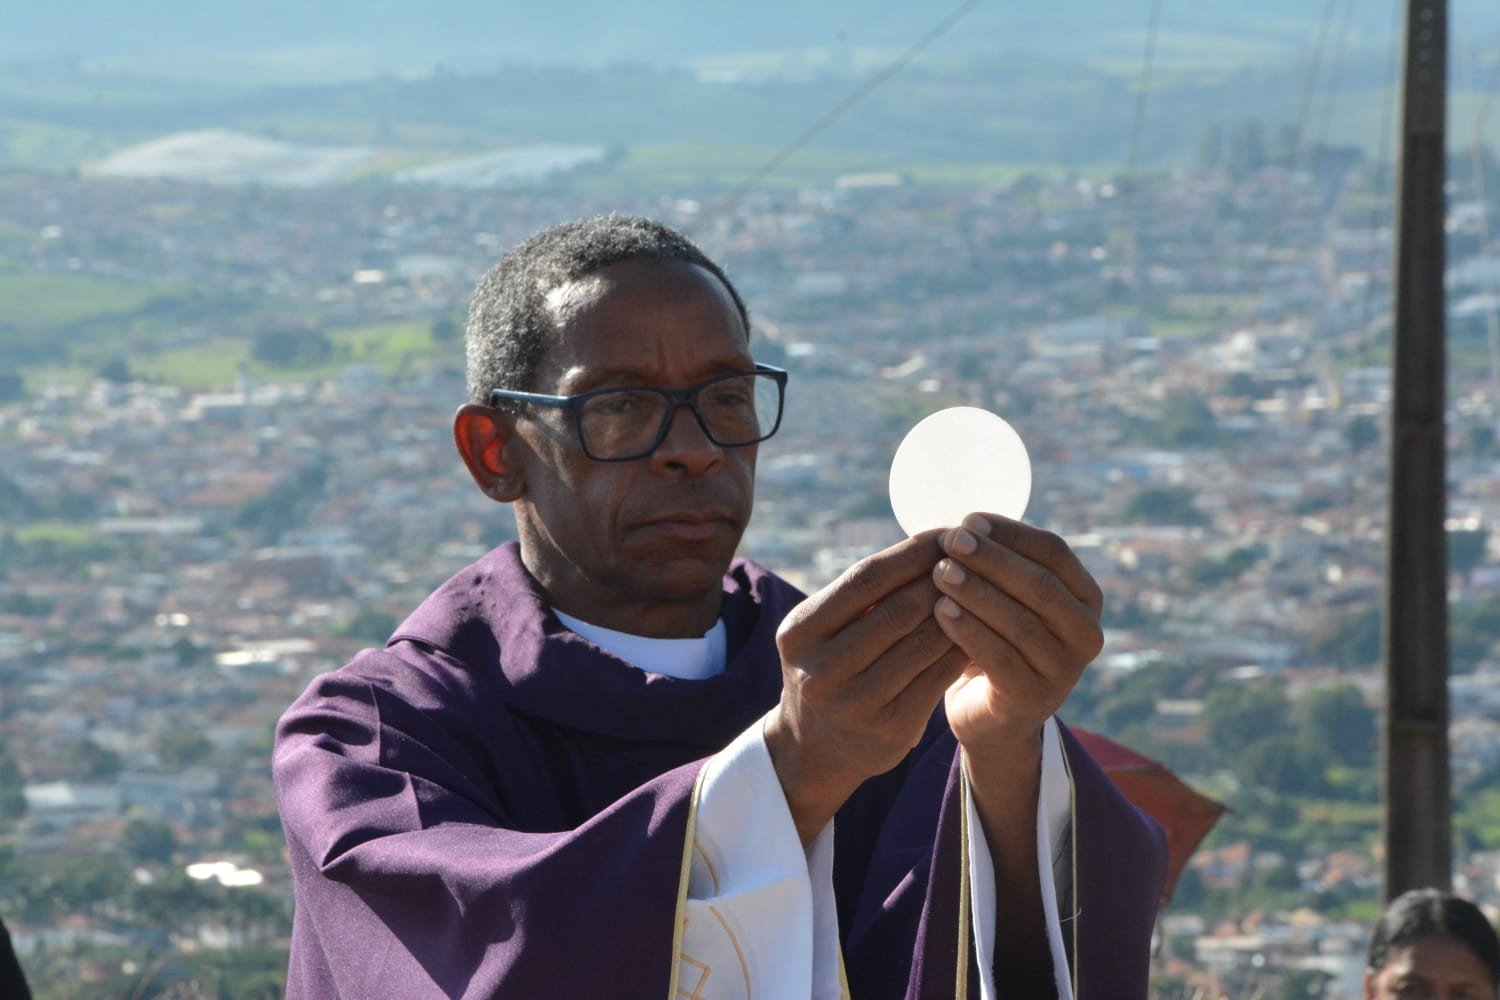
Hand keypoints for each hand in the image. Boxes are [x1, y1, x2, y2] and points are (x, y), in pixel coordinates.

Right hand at [764, 531, 969, 842]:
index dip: (910, 553)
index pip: (865, 579)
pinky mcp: (890, 730)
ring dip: (958, 611)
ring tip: (981, 589)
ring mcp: (855, 704)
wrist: (813, 750)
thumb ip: (863, 594)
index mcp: (799, 633)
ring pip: (923, 643)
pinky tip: (978, 630)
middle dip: (941, 579)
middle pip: (897, 610)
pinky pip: (937, 678)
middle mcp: (820, 671)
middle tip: (974, 558)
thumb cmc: (829, 667)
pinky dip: (959, 648)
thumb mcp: (823, 629)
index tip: (944, 533)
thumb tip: (931, 542)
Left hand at [932, 513, 1102, 763]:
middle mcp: (1086, 632)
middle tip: (951, 541)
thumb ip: (995, 564)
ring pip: (1020, 621)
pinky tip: (941, 610)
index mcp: (1085, 597)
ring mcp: (1066, 669)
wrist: (990, 717)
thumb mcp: (1003, 599)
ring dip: (977, 592)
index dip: (1011, 533)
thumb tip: (961, 522)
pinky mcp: (1035, 698)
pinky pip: (1000, 657)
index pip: (1054, 552)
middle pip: (1040, 585)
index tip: (969, 520)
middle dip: (992, 559)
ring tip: (940, 572)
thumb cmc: (993, 640)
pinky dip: (969, 630)